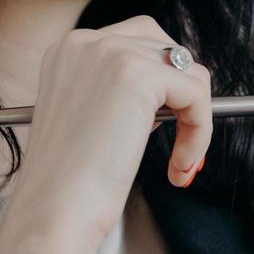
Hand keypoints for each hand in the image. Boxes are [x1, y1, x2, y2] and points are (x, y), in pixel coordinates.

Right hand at [0, 16, 211, 253]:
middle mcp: (86, 43)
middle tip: (181, 139)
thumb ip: (120, 92)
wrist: (53, 211)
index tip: (163, 128)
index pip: (137, 42)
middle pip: (166, 48)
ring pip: (188, 72)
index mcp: (69, 50)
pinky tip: (181, 163)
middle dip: (182, 94)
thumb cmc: (68, 182)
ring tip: (180, 159)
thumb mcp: (89, 117)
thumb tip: (175, 91)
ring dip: (195, 117)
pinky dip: (200, 132)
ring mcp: (111, 54)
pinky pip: (196, 95)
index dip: (161, 87)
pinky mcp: (139, 76)